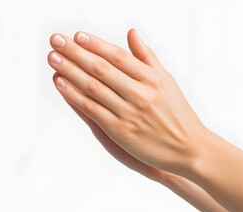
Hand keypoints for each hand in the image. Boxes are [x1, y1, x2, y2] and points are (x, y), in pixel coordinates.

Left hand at [47, 28, 207, 174]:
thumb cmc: (178, 113)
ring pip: (93, 87)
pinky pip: (92, 110)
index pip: (117, 56)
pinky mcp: (121, 131)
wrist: (189, 148)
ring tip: (52, 57)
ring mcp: (129, 112)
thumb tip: (131, 33)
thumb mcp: (167, 81)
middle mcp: (140, 93)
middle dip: (75, 52)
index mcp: (152, 78)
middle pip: (101, 68)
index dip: (96, 44)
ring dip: (70, 70)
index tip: (77, 35)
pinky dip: (74, 96)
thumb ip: (147, 57)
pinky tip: (61, 83)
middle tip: (55, 40)